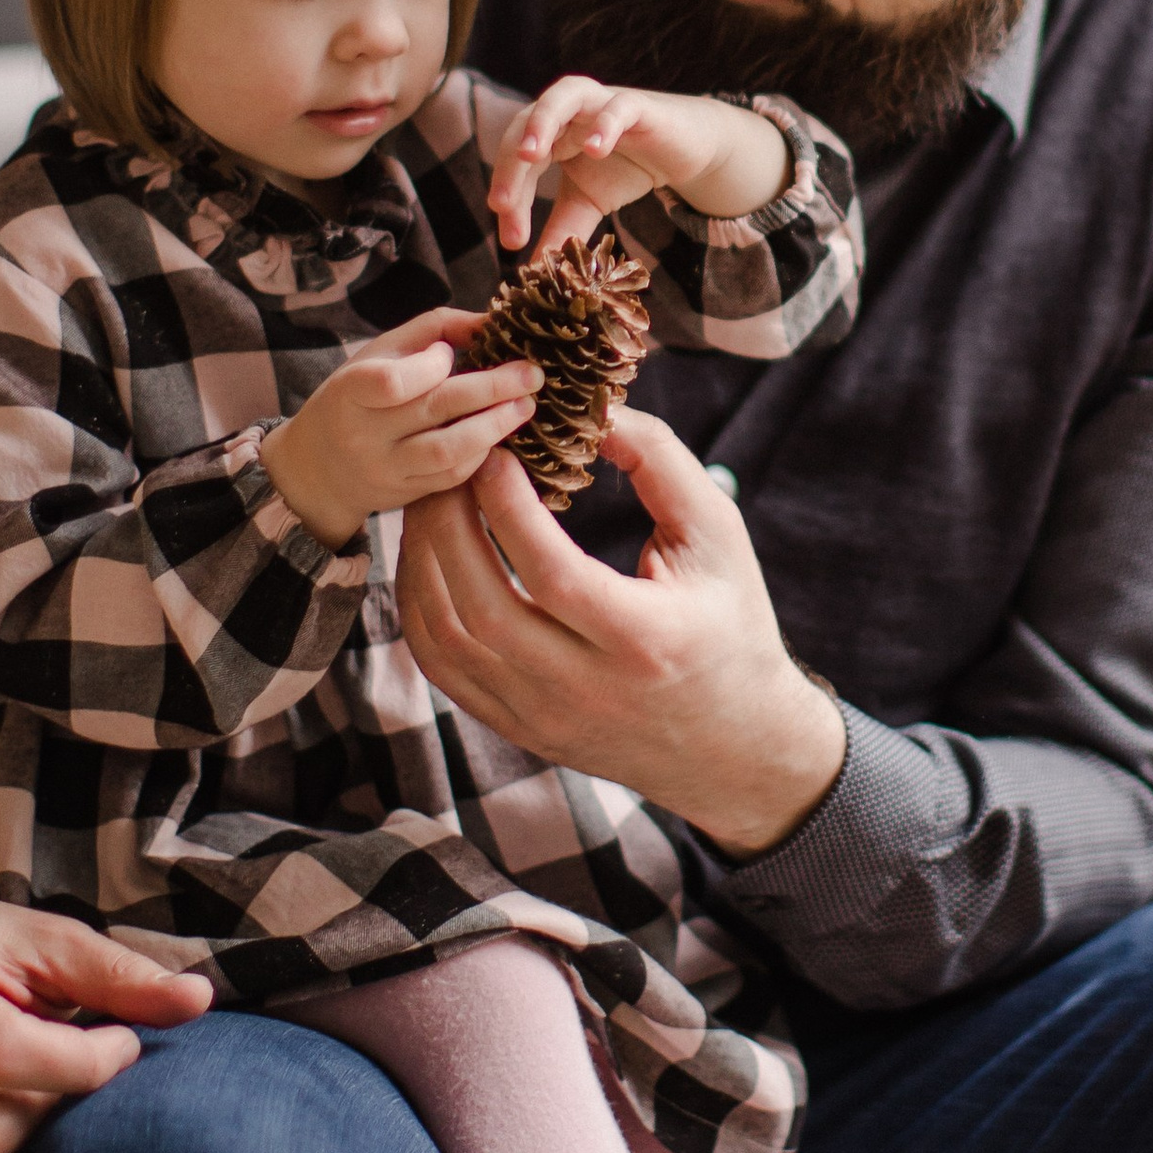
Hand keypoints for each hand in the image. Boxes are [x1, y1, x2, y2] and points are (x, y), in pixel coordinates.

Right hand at [0, 844, 213, 1152]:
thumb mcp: (44, 939)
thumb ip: (119, 975)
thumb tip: (201, 1000)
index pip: (10, 1056)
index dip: (88, 1061)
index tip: (123, 1042)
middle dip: (61, 1110)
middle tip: (77, 1075)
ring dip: (34, 1148)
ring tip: (38, 1095)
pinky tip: (4, 1124)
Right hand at [261, 305, 539, 549]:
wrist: (319, 467)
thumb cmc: (359, 395)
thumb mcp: (380, 353)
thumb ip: (434, 330)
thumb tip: (492, 320)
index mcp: (350, 391)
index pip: (392, 381)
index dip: (431, 364)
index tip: (449, 354)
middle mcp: (364, 434)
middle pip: (435, 409)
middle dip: (492, 389)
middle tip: (532, 375)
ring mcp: (385, 469)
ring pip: (449, 451)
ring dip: (495, 426)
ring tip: (526, 405)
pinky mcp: (406, 494)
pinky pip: (453, 476)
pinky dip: (483, 453)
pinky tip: (501, 433)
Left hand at [397, 407, 847, 852]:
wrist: (732, 744)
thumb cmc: (730, 623)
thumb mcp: (718, 536)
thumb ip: (660, 462)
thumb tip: (594, 408)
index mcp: (644, 640)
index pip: (552, 574)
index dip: (510, 508)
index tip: (497, 454)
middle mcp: (585, 689)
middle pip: (482, 608)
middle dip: (449, 526)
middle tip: (449, 466)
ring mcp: (542, 716)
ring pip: (447, 642)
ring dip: (425, 563)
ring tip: (433, 502)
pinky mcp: (516, 728)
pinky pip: (441, 670)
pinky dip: (420, 608)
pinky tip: (430, 557)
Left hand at [488, 79, 788, 255]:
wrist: (682, 150)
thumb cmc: (626, 167)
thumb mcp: (587, 204)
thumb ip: (560, 231)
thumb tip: (534, 271)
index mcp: (549, 133)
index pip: (517, 160)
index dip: (510, 196)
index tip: (510, 241)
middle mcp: (568, 111)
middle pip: (526, 125)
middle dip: (510, 164)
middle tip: (500, 203)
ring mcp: (600, 103)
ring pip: (562, 96)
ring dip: (541, 123)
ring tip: (529, 155)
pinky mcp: (638, 105)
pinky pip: (618, 107)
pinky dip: (605, 125)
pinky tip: (595, 150)